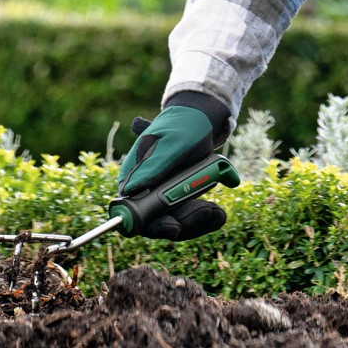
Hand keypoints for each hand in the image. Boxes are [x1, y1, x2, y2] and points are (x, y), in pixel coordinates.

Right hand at [117, 97, 228, 240]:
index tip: (174, 227)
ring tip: (217, 211)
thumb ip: (153, 166)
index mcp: (134, 175)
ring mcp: (162, 195)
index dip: (152, 225)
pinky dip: (204, 217)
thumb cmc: (184, 126)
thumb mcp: (172, 144)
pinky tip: (218, 212)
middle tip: (206, 211)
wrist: (202, 120)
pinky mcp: (179, 197)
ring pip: (176, 222)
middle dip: (183, 222)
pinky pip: (189, 217)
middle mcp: (144, 189)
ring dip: (197, 221)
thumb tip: (129, 190)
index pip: (134, 212)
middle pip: (157, 222)